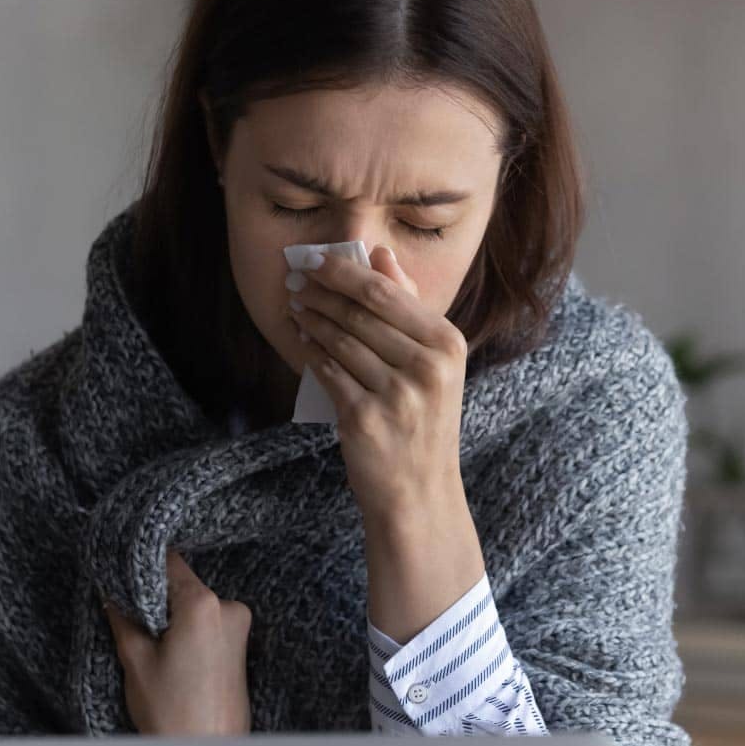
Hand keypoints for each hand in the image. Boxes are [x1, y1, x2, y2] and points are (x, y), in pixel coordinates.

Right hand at [102, 548, 252, 735]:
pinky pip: (210, 620)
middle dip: (157, 596)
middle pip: (185, 584)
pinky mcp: (241, 641)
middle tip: (132, 615)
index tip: (124, 569)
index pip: (171, 563)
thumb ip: (123, 618)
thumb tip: (111, 590)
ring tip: (154, 643)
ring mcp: (240, 623)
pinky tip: (174, 653)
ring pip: (196, 603)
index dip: (145, 566)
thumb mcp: (136, 661)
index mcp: (203, 604)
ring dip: (174, 614)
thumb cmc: (173, 713)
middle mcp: (229, 606)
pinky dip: (190, 627)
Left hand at [285, 244, 467, 533]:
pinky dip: (311, 352)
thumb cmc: (424, 421)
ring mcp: (396, 395)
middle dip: (322, 292)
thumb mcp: (433, 363)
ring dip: (312, 319)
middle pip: (360, 313)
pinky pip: (327, 372)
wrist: (419, 490)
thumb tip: (381, 255)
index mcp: (448, 344)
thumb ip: (409, 307)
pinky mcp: (363, 419)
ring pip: (340, 340)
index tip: (317, 261)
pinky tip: (303, 340)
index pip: (386, 293)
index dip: (344, 272)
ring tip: (297, 307)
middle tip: (297, 281)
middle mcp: (427, 367)